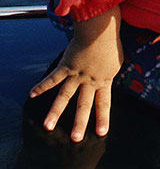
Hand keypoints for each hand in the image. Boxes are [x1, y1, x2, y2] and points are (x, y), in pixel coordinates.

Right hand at [29, 6, 122, 141]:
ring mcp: (77, 74)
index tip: (101, 133)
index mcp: (104, 79)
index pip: (104, 102)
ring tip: (48, 126)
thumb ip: (110, 69)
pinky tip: (32, 94)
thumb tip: (109, 72)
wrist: (101, 29)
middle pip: (84, 104)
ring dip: (55, 112)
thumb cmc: (112, 40)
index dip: (102, 118)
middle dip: (79, 122)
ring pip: (64, 96)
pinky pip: (53, 77)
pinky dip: (42, 85)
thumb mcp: (117, 58)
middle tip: (75, 139)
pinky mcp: (66, 65)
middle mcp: (90, 80)